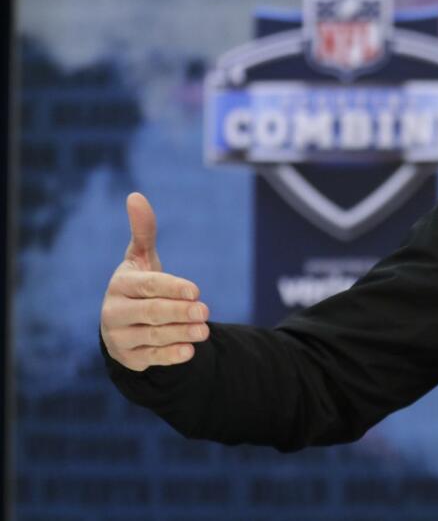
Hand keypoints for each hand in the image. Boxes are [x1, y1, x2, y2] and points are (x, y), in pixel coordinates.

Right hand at [100, 192, 209, 371]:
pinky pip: (152, 358)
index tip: (195, 291)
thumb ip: (144, 232)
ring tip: (204, 330)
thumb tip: (135, 196)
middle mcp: (115, 312)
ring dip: (181, 333)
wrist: (124, 325)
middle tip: (205, 311)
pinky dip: (171, 355)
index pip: (148, 286)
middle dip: (179, 312)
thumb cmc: (139, 286)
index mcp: (121, 284)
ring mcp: (120, 337)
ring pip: (154, 336)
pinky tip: (190, 351)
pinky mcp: (129, 358)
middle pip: (151, 312)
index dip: (172, 288)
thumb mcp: (142, 259)